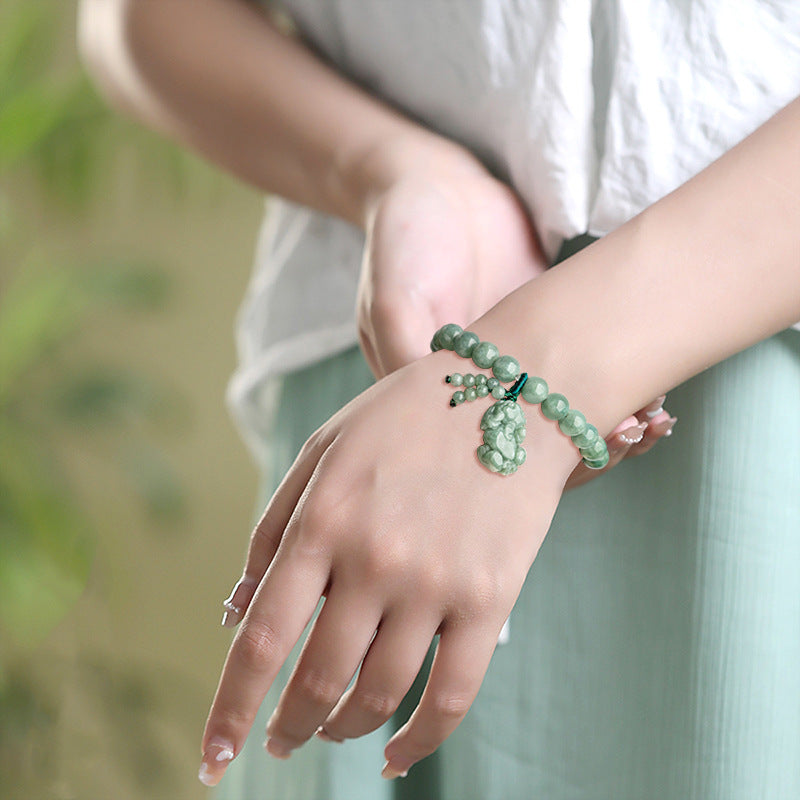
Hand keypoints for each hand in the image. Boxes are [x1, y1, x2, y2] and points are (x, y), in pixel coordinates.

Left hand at [199, 351, 577, 785]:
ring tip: (332, 732)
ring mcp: (435, 584)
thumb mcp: (323, 451)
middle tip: (281, 741)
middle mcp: (373, 560)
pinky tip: (396, 756)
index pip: (263, 639)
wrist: (509, 394)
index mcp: (323, 521)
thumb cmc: (405, 419)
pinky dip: (420, 741)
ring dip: (344, 730)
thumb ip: (274, 530)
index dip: (231, 709)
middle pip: (317, 680)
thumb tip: (238, 614)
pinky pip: (452, 696)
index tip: (213, 758)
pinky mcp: (490, 600)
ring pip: (378, 696)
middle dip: (289, 726)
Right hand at [354, 144, 674, 489]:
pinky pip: (578, 374)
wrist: (438, 183)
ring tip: (654, 420)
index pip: (485, 447)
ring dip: (606, 420)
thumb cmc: (406, 234)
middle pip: (531, 443)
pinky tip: (654, 392)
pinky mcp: (540, 338)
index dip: (538, 455)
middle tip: (634, 432)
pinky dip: (614, 385)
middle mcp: (473, 391)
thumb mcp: (393, 292)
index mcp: (430, 396)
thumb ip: (405, 350)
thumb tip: (439, 418)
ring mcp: (510, 367)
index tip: (590, 440)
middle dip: (584, 444)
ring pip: (560, 416)